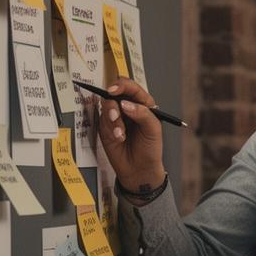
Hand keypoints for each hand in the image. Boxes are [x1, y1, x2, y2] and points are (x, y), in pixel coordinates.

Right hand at [94, 77, 166, 192]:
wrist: (139, 169)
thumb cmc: (150, 149)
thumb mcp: (153, 130)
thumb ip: (143, 114)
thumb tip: (126, 104)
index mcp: (144, 104)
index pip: (131, 87)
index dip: (121, 86)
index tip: (113, 91)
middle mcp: (128, 107)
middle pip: (114, 94)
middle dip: (113, 105)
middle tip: (116, 117)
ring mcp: (116, 116)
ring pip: (106, 107)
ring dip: (112, 120)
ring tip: (121, 134)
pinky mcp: (106, 126)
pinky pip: (102, 120)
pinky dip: (109, 129)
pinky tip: (118, 138)